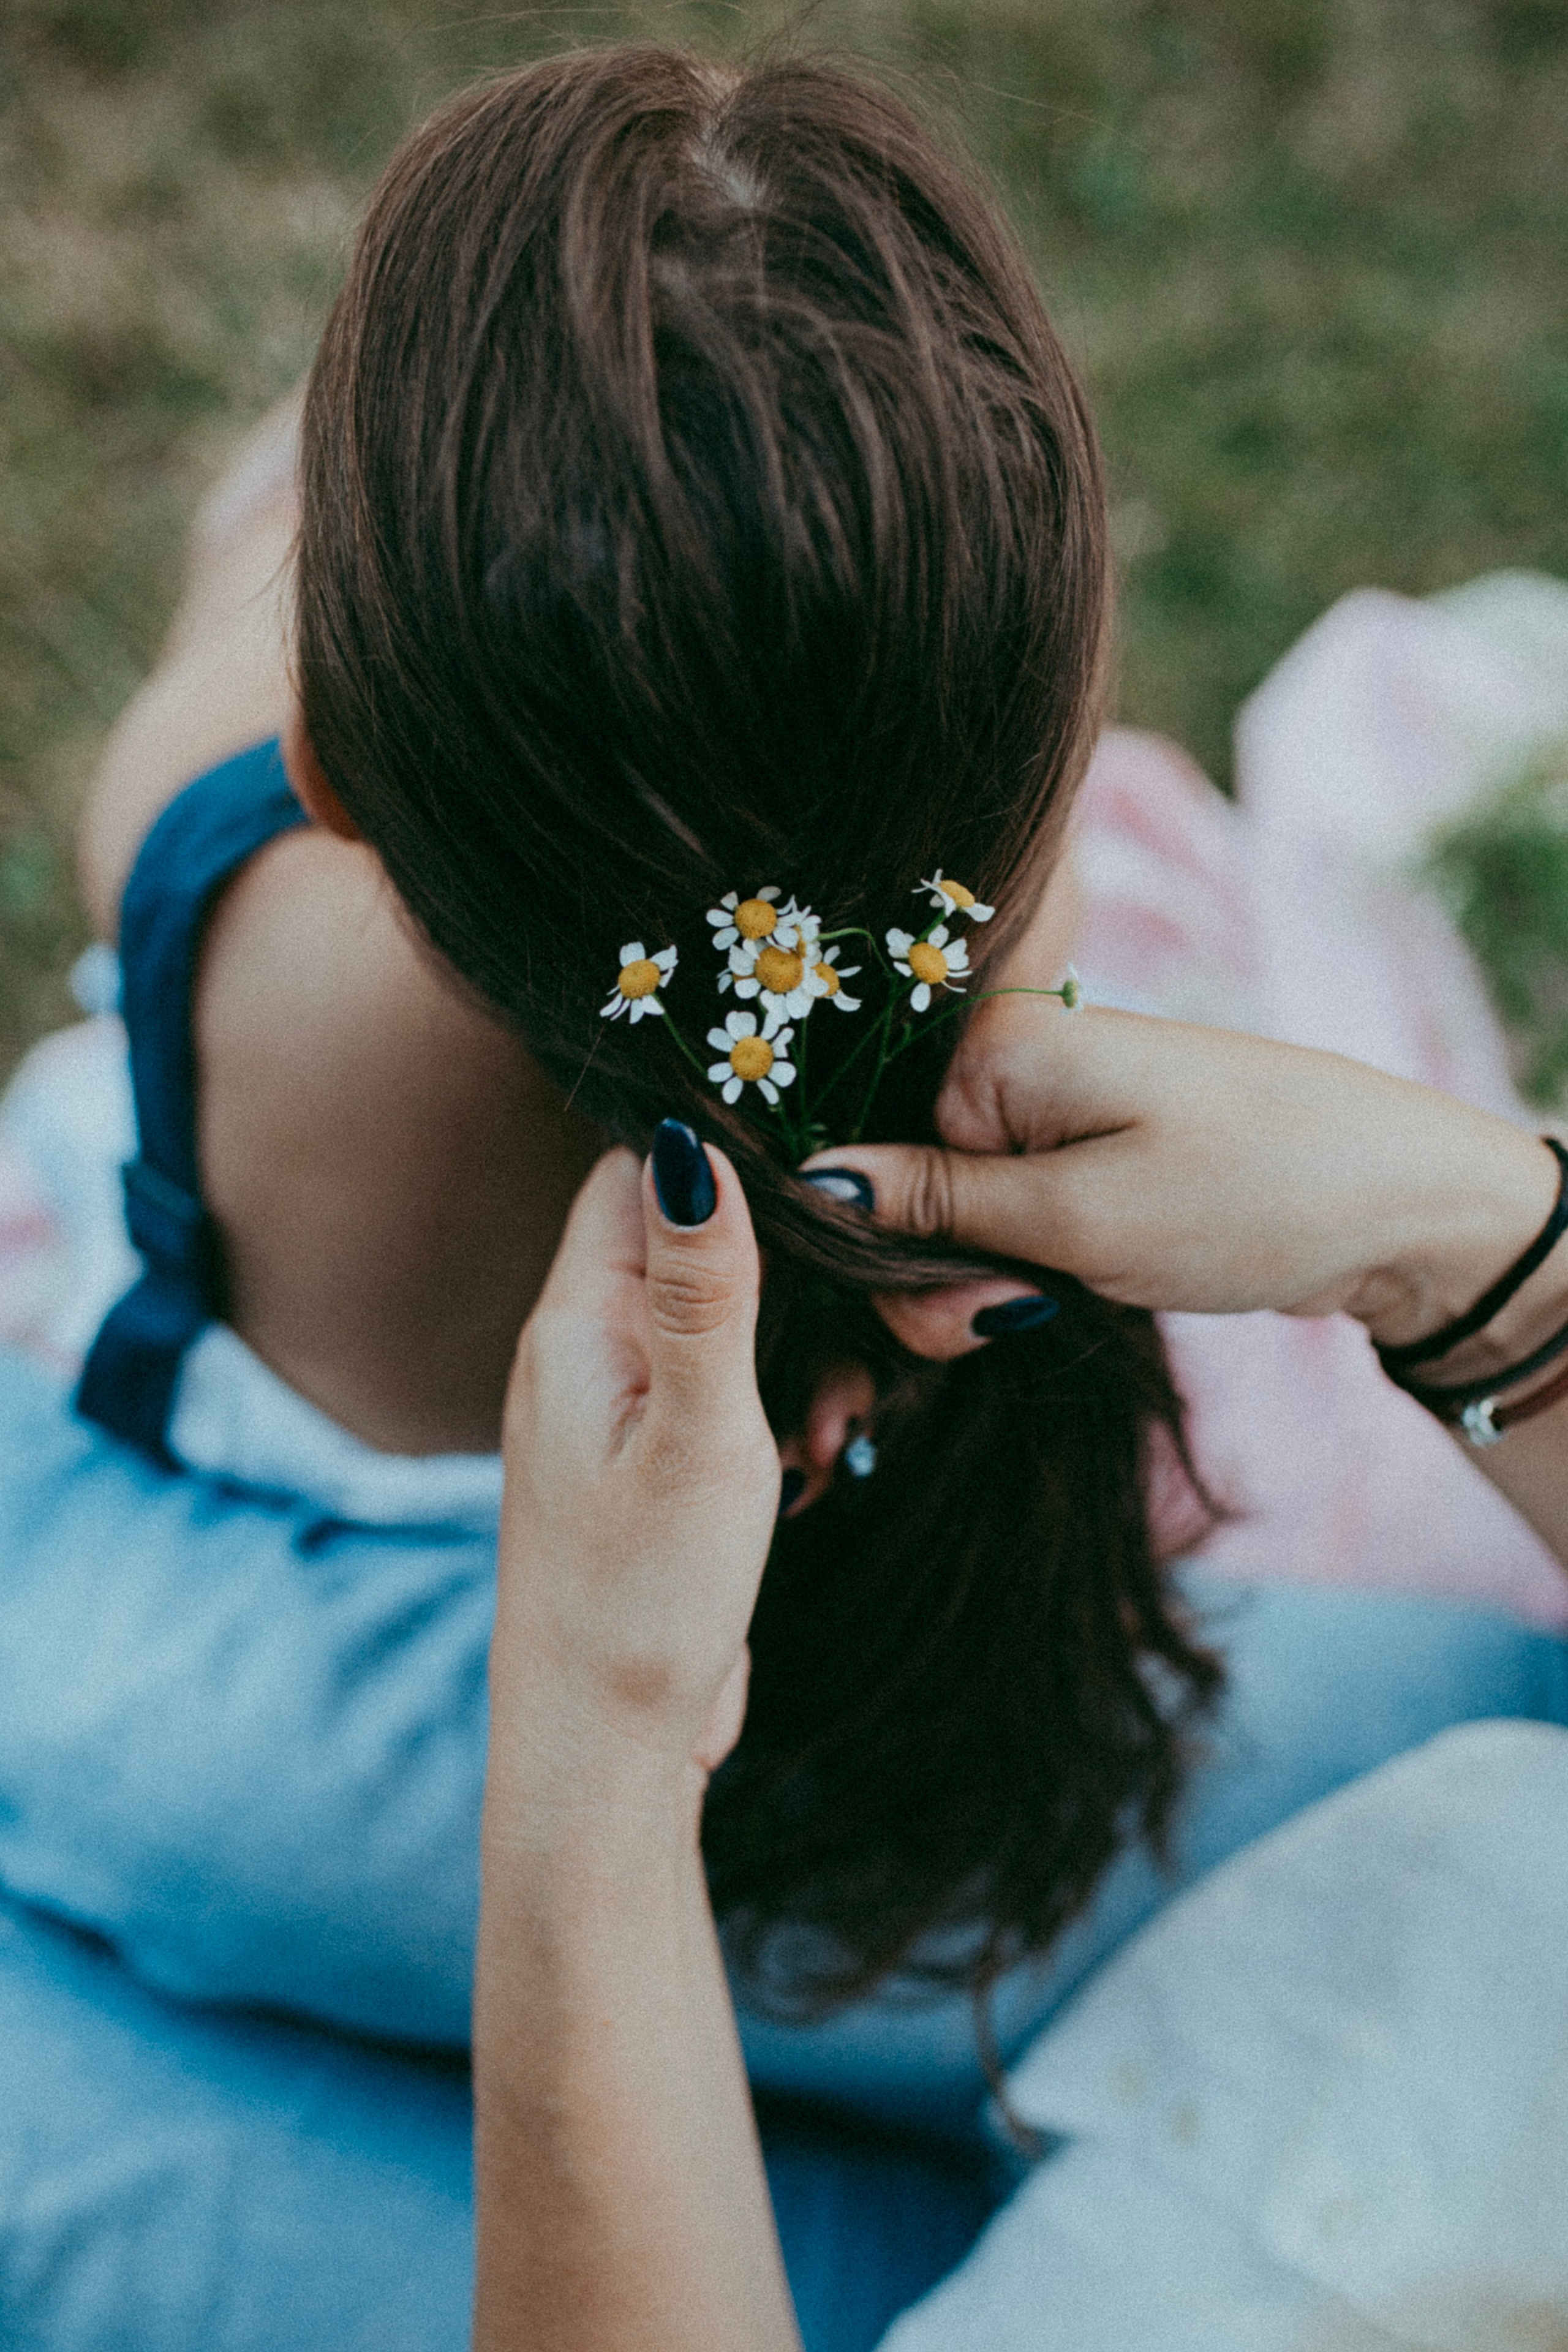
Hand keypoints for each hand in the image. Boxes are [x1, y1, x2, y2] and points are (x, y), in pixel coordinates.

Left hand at [476, 1127, 801, 2351]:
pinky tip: (816, 1460)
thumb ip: (703, 1288)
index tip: (828, 1176)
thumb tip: (691, 1141)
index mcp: (574, 1323)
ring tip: (834, 1424)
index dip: (727, 1151)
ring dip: (795, 1351)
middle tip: (864, 1327)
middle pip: (689, 1238)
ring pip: (720, 1319)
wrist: (603, 1754)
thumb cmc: (641, 1600)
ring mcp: (614, 1407)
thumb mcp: (697, 1431)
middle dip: (789, 1268)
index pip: (634, 1171)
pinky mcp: (649, 1463)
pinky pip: (724, 1390)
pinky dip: (780, 1408)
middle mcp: (581, 1350)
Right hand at [803, 994, 1556, 1363]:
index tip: (977, 1314)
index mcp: (989, 1045)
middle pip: (901, 1189)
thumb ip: (936, 1208)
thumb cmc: (1250, 1196)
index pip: (868, 1161)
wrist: (1400, 1201)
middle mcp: (1005, 1056)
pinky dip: (1014, 1264)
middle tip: (1021, 1319)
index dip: (894, 1257)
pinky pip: (1001, 1207)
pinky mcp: (1078, 1141)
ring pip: (949, 1212)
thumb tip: (809, 1186)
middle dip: (937, 1279)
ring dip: (978, 1281)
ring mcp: (1044, 1098)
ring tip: (1056, 1308)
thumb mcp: (1080, 1221)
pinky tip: (1048, 1295)